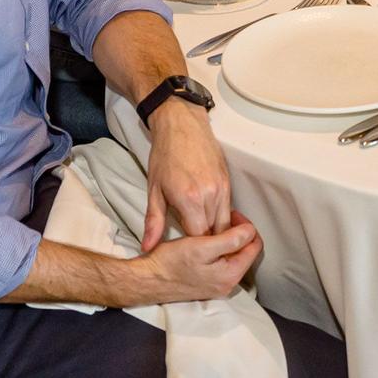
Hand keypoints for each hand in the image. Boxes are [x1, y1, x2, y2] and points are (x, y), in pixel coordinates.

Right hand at [131, 215, 261, 303]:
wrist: (146, 280)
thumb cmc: (170, 263)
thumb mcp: (202, 247)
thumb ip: (231, 240)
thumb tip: (251, 231)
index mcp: (230, 275)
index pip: (254, 246)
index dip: (247, 226)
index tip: (233, 214)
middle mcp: (228, 284)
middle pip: (247, 252)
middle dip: (240, 233)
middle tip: (226, 218)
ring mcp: (218, 285)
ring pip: (235, 256)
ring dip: (230, 240)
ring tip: (217, 228)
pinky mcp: (208, 282)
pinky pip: (223, 263)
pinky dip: (221, 249)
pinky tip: (209, 240)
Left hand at [141, 101, 232, 250]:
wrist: (181, 125)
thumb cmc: (165, 156)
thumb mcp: (154, 190)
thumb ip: (154, 221)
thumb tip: (148, 246)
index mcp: (189, 200)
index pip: (199, 238)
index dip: (193, 248)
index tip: (186, 252)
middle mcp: (210, 195)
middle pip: (216, 233)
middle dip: (207, 244)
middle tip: (197, 250)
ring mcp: (221, 188)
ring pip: (226, 222)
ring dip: (216, 232)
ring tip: (206, 239)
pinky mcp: (227, 181)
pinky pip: (229, 208)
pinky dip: (222, 218)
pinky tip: (211, 220)